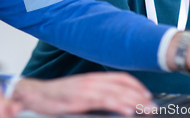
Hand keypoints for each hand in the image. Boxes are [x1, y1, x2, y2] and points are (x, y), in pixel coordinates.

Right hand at [11, 72, 154, 115]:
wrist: (35, 94)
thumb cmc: (56, 96)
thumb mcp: (79, 92)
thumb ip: (96, 94)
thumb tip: (112, 102)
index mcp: (93, 78)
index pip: (120, 78)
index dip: (136, 86)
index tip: (147, 95)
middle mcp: (92, 81)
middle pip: (123, 86)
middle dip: (140, 96)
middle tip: (153, 106)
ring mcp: (87, 89)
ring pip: (117, 93)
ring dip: (135, 101)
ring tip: (147, 109)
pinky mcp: (80, 99)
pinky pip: (104, 101)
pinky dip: (118, 105)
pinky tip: (128, 111)